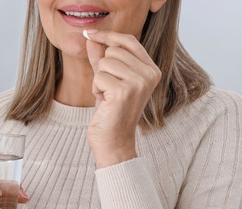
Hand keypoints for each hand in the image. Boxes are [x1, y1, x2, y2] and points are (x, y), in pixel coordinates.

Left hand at [85, 30, 161, 168]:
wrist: (113, 141)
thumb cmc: (111, 111)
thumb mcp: (107, 80)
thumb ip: (101, 58)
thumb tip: (92, 38)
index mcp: (151, 70)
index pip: (129, 41)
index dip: (108, 36)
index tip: (90, 34)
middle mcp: (149, 74)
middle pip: (113, 50)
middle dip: (103, 68)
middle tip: (109, 89)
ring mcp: (139, 83)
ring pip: (105, 62)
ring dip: (99, 80)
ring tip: (107, 96)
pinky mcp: (124, 91)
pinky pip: (98, 76)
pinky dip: (96, 89)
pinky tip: (104, 102)